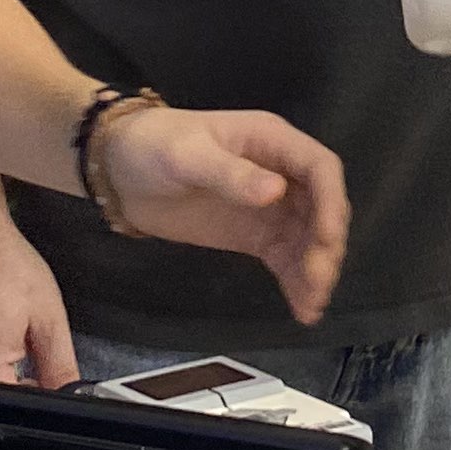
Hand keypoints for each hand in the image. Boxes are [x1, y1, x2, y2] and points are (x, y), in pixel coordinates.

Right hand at [0, 226, 78, 386]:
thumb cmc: (0, 266)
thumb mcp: (48, 316)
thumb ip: (61, 365)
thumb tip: (71, 394)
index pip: (16, 410)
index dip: (40, 397)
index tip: (48, 377)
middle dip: (21, 386)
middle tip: (29, 348)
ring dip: (2, 376)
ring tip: (8, 337)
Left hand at [97, 107, 349, 324]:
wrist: (119, 170)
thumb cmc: (152, 146)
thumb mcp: (188, 156)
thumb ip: (231, 174)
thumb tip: (276, 193)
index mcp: (271, 141)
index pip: (319, 169)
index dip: (331, 203)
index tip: (326, 240)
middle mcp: (279, 172)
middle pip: (321, 207)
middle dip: (326, 244)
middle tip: (316, 279)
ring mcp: (269, 206)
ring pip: (309, 238)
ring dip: (316, 269)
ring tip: (312, 304)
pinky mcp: (255, 234)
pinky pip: (286, 258)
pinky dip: (297, 282)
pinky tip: (303, 308)